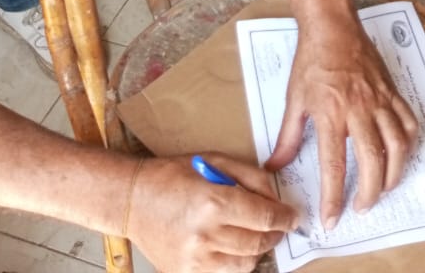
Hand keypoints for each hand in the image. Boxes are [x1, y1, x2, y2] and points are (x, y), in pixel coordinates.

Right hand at [127, 153, 297, 272]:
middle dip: (274, 234)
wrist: (133, 200)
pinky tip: (232, 246)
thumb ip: (250, 177)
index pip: (264, 218)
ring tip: (255, 235)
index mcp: (213, 202)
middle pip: (258, 244)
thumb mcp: (214, 161)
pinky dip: (235, 262)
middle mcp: (205, 235)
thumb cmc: (173, 175)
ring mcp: (195, 260)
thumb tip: (277, 198)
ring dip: (257, 250)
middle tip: (278, 226)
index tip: (292, 217)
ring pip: (244, 265)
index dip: (285, 218)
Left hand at [266, 15, 418, 229]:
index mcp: (330, 113)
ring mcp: (380, 100)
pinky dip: (408, 144)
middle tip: (361, 208)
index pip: (334, 165)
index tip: (332, 219)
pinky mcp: (393, 91)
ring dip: (393, 175)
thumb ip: (287, 137)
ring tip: (383, 189)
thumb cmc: (311, 61)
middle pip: (372, 162)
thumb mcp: (294, 99)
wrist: (332, 25)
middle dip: (369, 193)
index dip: (333, 197)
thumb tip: (275, 167)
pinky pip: (409, 123)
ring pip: (398, 146)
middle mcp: (358, 109)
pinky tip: (400, 156)